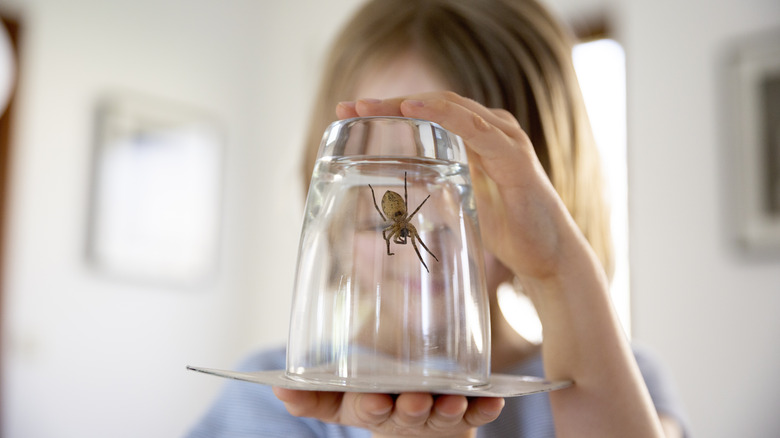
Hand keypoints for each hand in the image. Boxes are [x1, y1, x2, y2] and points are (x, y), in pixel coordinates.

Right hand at [272, 388, 503, 436]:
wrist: (419, 428)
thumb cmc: (377, 402)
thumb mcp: (342, 402)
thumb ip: (312, 395)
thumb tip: (276, 387)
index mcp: (372, 409)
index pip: (366, 409)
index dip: (370, 406)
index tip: (374, 400)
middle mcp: (405, 414)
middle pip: (408, 413)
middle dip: (411, 408)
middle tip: (416, 400)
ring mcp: (438, 414)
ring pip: (444, 412)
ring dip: (451, 408)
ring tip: (457, 400)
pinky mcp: (466, 414)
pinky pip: (480, 413)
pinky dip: (487, 408)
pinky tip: (495, 400)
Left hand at [337, 93, 587, 282]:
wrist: (549, 255)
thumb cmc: (508, 228)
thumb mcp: (459, 201)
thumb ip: (434, 185)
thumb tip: (396, 186)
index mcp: (477, 137)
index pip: (428, 112)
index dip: (389, 109)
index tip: (349, 112)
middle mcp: (492, 130)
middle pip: (434, 104)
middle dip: (390, 103)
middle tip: (350, 106)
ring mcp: (506, 140)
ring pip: (452, 108)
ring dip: (409, 103)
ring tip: (372, 106)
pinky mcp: (516, 158)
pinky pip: (478, 130)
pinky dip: (447, 116)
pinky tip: (417, 110)